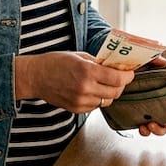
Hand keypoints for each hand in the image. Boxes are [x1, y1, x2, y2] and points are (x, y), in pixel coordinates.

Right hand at [14, 51, 133, 112]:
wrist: (35, 77)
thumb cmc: (55, 62)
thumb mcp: (79, 56)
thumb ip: (99, 63)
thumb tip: (116, 66)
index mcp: (87, 71)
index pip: (118, 79)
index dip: (127, 77)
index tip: (129, 73)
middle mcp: (85, 88)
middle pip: (116, 92)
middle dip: (120, 85)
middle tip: (119, 79)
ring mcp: (81, 101)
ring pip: (107, 101)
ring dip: (109, 93)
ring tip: (102, 84)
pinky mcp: (76, 109)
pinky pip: (95, 106)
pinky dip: (97, 99)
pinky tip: (90, 91)